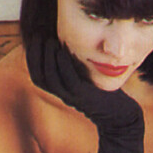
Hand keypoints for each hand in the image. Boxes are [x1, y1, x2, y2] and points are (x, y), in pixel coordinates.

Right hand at [25, 35, 143, 138]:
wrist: (121, 116)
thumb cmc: (104, 94)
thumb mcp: (86, 78)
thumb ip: (75, 66)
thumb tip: (67, 43)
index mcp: (61, 92)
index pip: (37, 76)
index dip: (32, 58)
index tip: (34, 38)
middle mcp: (63, 95)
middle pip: (39, 77)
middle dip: (35, 56)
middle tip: (37, 36)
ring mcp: (73, 97)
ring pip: (51, 79)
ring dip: (47, 58)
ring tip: (49, 40)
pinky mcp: (85, 97)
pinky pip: (69, 80)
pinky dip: (63, 65)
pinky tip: (62, 51)